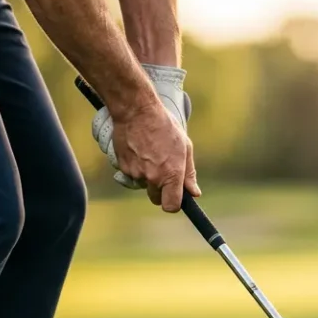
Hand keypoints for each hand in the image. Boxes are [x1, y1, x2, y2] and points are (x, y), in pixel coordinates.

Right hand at [92, 65, 199, 210]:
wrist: (136, 111)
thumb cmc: (164, 126)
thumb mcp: (185, 147)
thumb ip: (189, 173)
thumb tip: (194, 193)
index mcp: (171, 174)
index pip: (171, 206)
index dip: (173, 204)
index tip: (175, 197)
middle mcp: (153, 178)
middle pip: (156, 198)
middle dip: (160, 191)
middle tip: (163, 171)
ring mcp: (136, 174)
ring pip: (143, 185)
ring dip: (147, 177)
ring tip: (150, 154)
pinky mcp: (124, 168)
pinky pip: (132, 175)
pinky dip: (136, 167)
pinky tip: (139, 150)